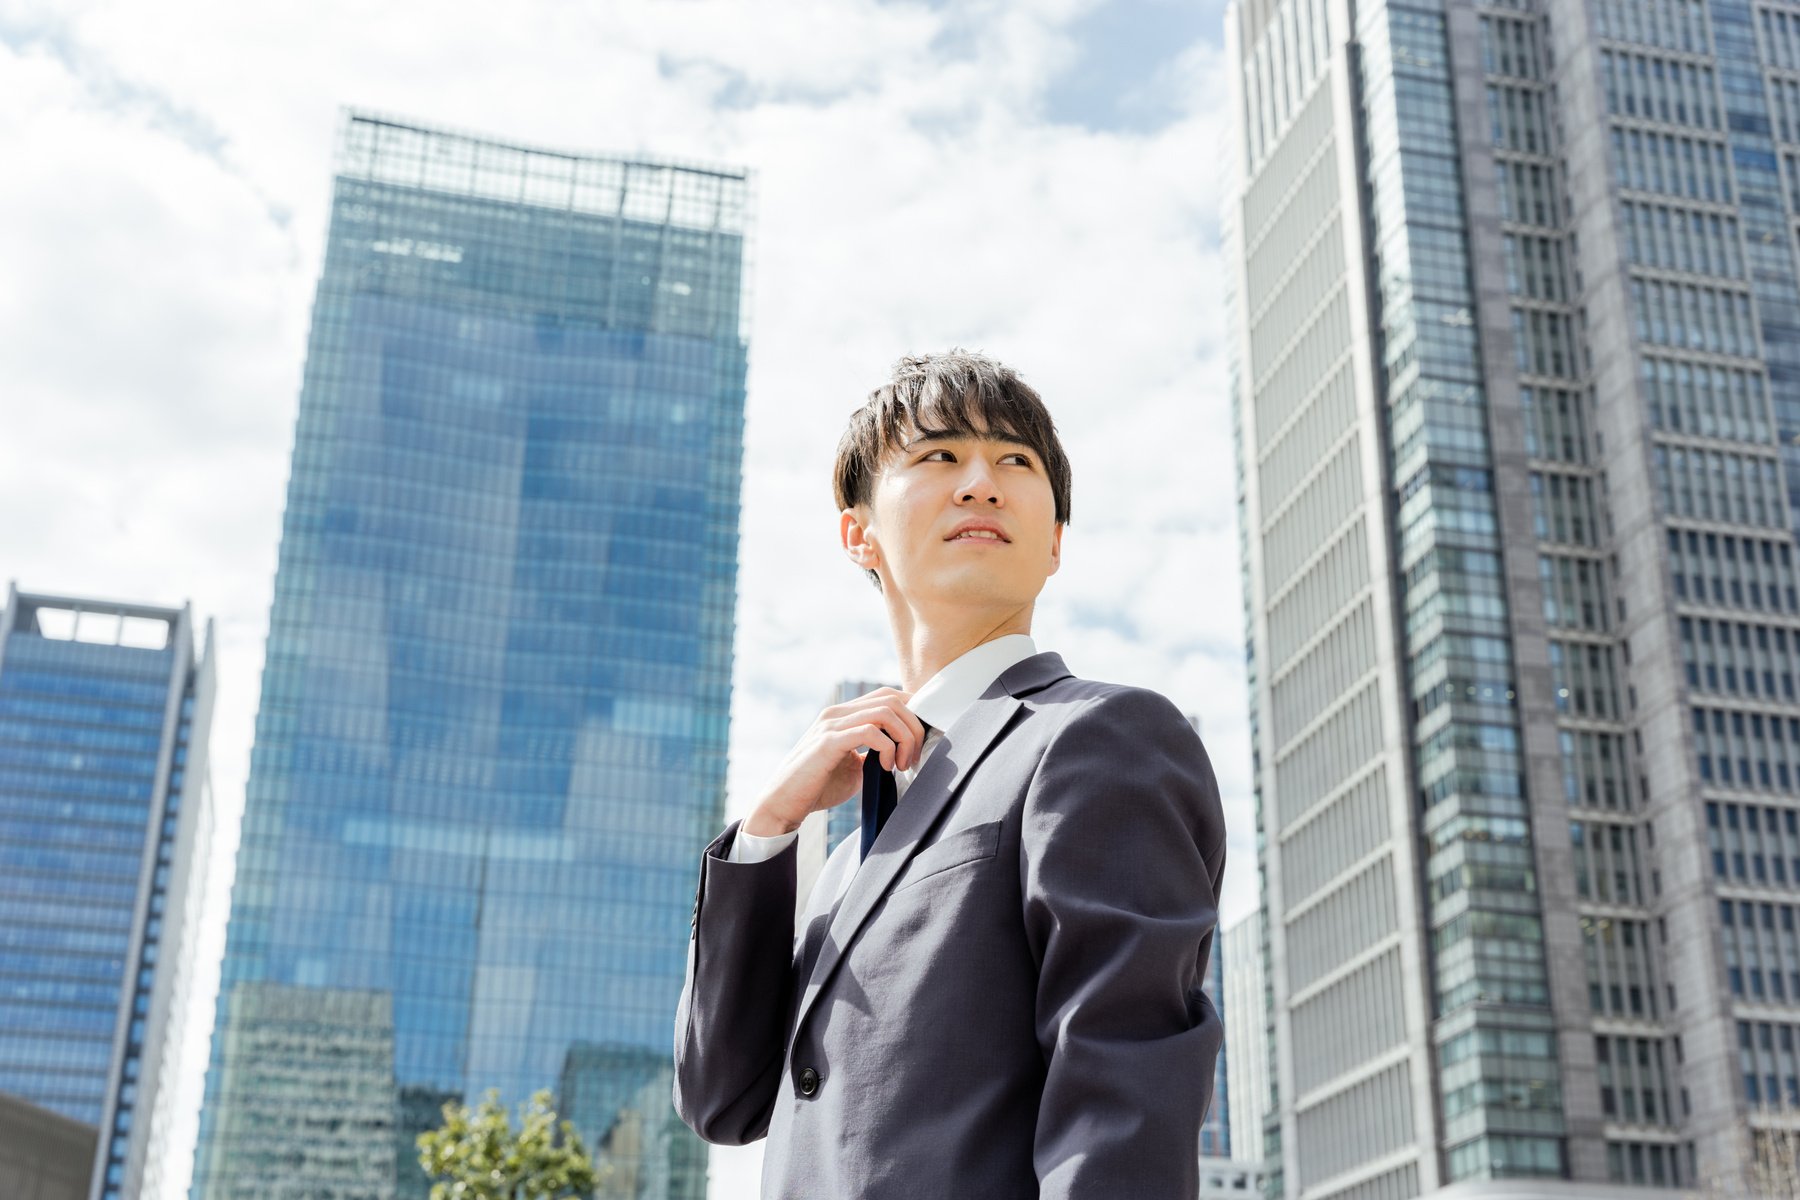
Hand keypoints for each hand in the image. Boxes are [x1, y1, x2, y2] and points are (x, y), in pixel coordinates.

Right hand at [743, 688, 924, 836]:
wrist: (783, 804)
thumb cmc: (818, 788)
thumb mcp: (854, 767)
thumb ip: (874, 754)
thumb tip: (904, 753)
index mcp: (844, 715)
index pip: (887, 695)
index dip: (911, 713)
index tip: (919, 741)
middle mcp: (837, 713)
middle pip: (892, 699)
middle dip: (913, 728)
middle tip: (912, 758)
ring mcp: (831, 725)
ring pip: (885, 712)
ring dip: (904, 738)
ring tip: (901, 764)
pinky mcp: (828, 742)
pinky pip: (870, 732)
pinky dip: (887, 748)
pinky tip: (885, 767)